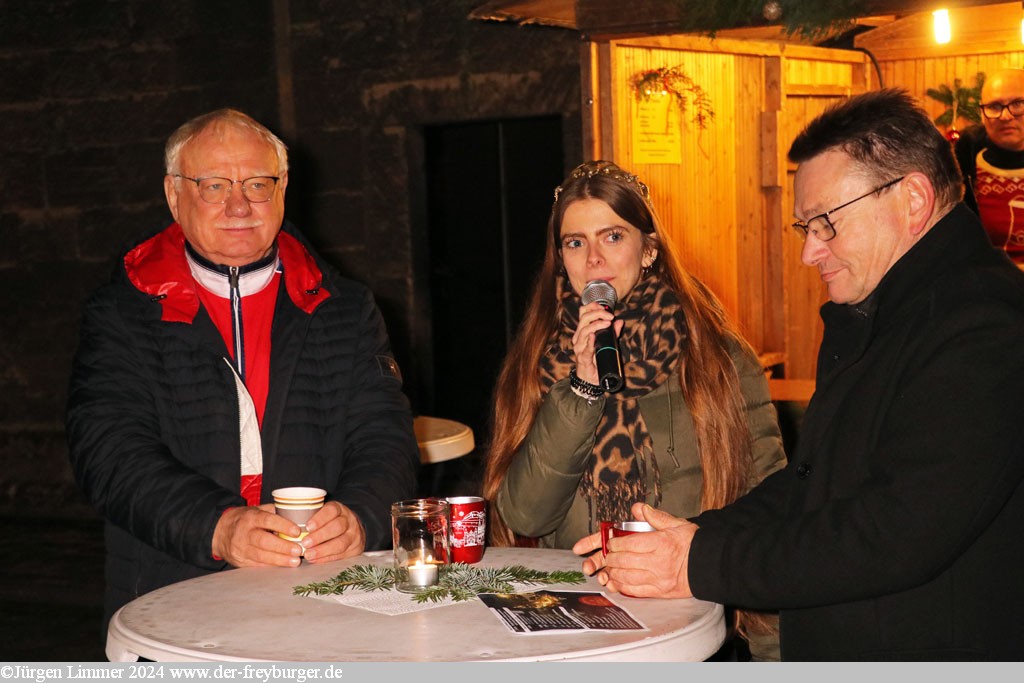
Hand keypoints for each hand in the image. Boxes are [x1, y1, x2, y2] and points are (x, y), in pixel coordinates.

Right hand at [212, 504, 304, 567]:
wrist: (219, 532)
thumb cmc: (245, 519)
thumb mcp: (256, 510)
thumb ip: (273, 511)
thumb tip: (296, 513)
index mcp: (250, 518)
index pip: (267, 520)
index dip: (282, 526)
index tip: (296, 531)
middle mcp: (244, 533)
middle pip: (264, 541)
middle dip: (283, 546)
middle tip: (299, 549)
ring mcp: (241, 549)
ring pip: (261, 556)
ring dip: (280, 560)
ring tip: (295, 561)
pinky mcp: (240, 561)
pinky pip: (257, 565)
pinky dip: (272, 566)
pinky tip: (284, 566)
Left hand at [299, 501, 365, 562]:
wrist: (353, 530)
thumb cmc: (330, 522)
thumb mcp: (324, 514)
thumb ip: (310, 516)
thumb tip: (287, 524)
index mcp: (340, 509)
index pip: (332, 510)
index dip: (320, 519)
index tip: (307, 527)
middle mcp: (349, 521)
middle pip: (337, 527)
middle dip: (320, 536)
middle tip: (304, 543)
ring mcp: (354, 535)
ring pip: (341, 543)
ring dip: (323, 550)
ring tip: (308, 555)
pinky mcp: (356, 549)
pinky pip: (341, 555)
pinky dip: (327, 558)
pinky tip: (315, 560)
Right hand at [571, 302, 624, 384]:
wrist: (590, 378)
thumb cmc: (596, 359)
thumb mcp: (607, 343)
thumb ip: (612, 332)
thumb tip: (620, 321)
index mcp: (582, 331)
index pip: (583, 312)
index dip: (593, 307)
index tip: (605, 308)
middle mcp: (578, 337)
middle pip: (584, 319)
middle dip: (598, 314)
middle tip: (610, 316)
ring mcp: (579, 347)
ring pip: (584, 331)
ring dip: (596, 325)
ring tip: (607, 323)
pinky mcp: (582, 358)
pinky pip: (585, 348)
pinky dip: (590, 342)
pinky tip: (594, 337)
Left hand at [575, 502, 697, 598]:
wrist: (711, 566)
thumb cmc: (694, 544)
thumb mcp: (678, 524)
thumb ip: (656, 517)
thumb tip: (639, 508)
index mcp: (661, 543)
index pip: (629, 543)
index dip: (615, 543)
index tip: (611, 542)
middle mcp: (658, 562)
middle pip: (624, 561)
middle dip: (611, 557)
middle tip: (608, 554)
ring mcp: (658, 579)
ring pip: (627, 577)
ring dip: (614, 572)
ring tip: (610, 567)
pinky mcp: (660, 592)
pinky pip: (635, 591)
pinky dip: (622, 586)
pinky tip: (617, 581)